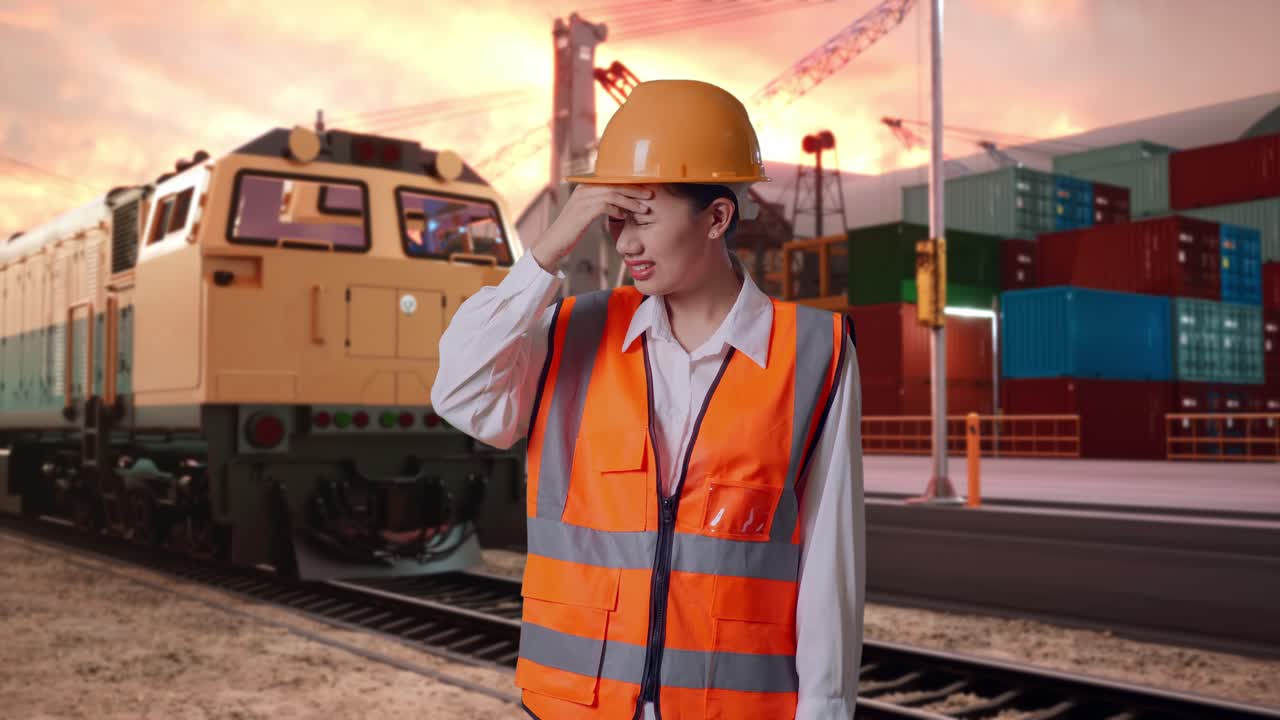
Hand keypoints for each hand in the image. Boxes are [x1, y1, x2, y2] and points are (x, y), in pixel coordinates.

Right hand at [530, 185, 652, 271]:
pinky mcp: (583, 210)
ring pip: (613, 194)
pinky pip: (606, 205)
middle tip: (650, 196)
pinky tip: (625, 217)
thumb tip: (620, 208)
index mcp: (585, 187)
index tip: (644, 191)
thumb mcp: (586, 215)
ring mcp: (583, 198)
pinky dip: (618, 210)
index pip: (612, 182)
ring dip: (631, 202)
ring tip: (644, 208)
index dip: (630, 185)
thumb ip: (601, 207)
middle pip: (615, 185)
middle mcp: (583, 189)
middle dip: (635, 190)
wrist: (553, 242)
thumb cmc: (571, 231)